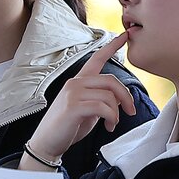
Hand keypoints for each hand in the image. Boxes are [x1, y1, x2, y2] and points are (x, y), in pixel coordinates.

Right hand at [23, 33, 135, 164]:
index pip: (96, 58)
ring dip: (117, 113)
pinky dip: (111, 118)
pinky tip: (108, 126)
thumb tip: (119, 99)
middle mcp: (75, 82)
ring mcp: (73, 93)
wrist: (48, 142)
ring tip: (112, 124)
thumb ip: (101, 99)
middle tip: (131, 112)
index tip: (125, 35)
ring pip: (109, 96)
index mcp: (79, 81)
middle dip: (126, 97)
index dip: (112, 46)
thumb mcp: (88, 109)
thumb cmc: (68, 126)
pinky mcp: (73, 106)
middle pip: (112, 81)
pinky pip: (103, 107)